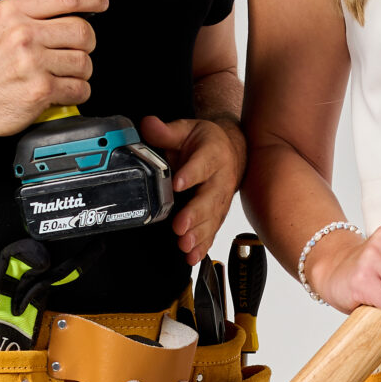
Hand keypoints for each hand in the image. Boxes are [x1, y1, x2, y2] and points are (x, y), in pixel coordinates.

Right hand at [0, 0, 105, 137]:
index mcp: (13, 13)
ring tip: (64, 73)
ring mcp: (33, 63)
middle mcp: (23, 34)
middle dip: (86, 42)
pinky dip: (77, 92)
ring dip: (81, 71)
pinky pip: (79, 88)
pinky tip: (62, 90)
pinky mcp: (41, 89)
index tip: (100, 2)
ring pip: (84, 61)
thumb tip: (62, 0)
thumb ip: (25, 10)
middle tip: (77, 49)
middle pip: (82, 30)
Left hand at [139, 114, 246, 264]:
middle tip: (181, 227)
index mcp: (212, 154)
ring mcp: (221, 198)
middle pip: (210, 197)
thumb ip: (166, 131)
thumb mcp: (186, 130)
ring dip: (199, 234)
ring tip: (185, 246)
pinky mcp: (218, 213)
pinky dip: (203, 245)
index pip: (202, 163)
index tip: (178, 184)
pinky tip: (193, 256)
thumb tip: (148, 124)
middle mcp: (220, 178)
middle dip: (196, 214)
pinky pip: (212, 230)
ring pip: (213, 218)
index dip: (191, 173)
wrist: (232, 150)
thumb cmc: (206, 142)